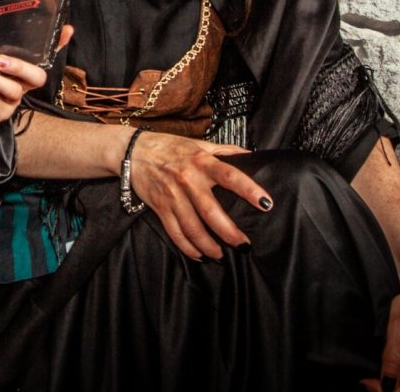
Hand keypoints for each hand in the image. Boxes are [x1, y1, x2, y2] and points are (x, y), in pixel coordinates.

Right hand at [127, 132, 268, 260]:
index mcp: (201, 162)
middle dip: (230, 232)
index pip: (230, 176)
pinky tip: (200, 255)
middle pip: (211, 212)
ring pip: (193, 228)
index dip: (249, 190)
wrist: (133, 152)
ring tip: (222, 254)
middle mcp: (187, 180)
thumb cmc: (169, 147)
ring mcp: (172, 196)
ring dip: (209, 246)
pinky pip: (175, 233)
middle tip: (244, 245)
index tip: (266, 203)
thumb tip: (251, 156)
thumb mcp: (198, 144)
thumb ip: (225, 151)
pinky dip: (188, 247)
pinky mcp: (160, 208)